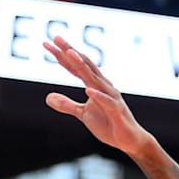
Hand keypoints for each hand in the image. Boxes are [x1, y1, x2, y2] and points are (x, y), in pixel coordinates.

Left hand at [44, 36, 152, 155]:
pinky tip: (88, 89)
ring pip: (95, 79)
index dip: (62, 56)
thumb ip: (67, 105)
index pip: (76, 67)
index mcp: (95, 85)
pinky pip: (107, 102)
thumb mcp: (83, 114)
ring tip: (70, 54)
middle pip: (85, 65)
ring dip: (83, 66)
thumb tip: (48, 97)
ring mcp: (111, 98)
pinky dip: (98, 95)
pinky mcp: (117, 112)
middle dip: (70, 51)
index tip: (48, 43)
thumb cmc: (109, 124)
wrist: (130, 140)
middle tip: (56, 38)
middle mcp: (104, 86)